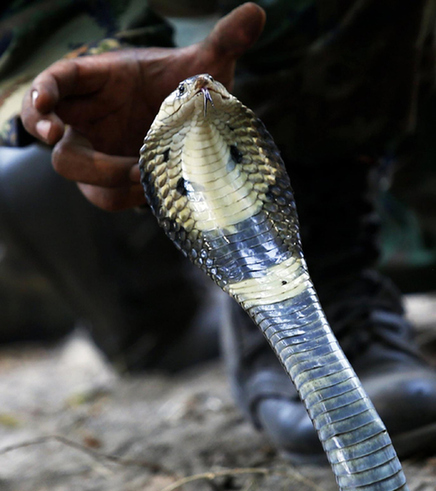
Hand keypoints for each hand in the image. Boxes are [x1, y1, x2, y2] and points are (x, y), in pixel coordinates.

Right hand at [21, 3, 264, 210]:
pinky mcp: (110, 181)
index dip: (42, 93)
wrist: (189, 129)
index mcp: (98, 82)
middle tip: (85, 148)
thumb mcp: (203, 68)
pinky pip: (109, 196)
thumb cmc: (181, 90)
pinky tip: (154, 187)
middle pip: (59, 141)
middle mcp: (88, 121)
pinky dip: (129, 195)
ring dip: (108, 179)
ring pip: (81, 176)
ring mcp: (97, 154)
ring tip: (145, 175)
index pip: (57, 82)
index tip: (44, 104)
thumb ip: (223, 42)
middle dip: (69, 151)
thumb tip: (256, 12)